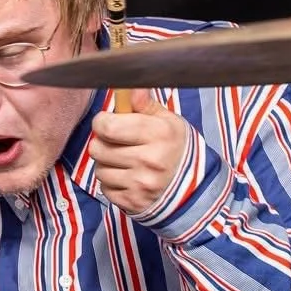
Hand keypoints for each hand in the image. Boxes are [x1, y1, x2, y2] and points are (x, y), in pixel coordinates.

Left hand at [90, 91, 193, 217]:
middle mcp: (149, 160)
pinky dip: (112, 184)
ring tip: (124, 162)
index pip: (108, 126)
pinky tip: (127, 178)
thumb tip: (130, 88)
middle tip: (116, 143)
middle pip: (98, 148)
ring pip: (99, 170)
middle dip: (103, 143)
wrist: (192, 187)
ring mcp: (141, 184)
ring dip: (107, 165)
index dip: (101, 122)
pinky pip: (105, 189)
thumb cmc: (174, 148)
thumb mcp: (167, 121)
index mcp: (158, 134)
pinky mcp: (133, 202)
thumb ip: (145, 104)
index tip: (107, 122)